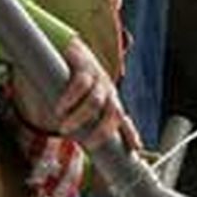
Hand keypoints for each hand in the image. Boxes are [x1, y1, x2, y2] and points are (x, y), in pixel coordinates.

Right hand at [14, 37, 138, 151]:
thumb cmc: (75, 82)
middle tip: (89, 144)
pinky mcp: (85, 65)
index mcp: (111, 101)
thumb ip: (85, 120)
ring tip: (64, 128)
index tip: (136, 147)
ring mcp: (98, 78)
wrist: (69, 49)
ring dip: (80, 117)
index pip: (124, 120)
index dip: (131, 133)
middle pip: (114, 113)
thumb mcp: (84, 102)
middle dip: (104, 131)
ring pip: (95, 101)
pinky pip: (81, 84)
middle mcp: (108, 91)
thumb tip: (77, 142)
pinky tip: (60, 108)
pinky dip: (70, 98)